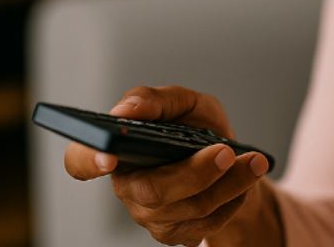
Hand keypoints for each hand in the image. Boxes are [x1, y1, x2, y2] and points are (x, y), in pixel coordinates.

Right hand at [63, 85, 270, 246]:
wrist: (231, 160)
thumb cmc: (197, 128)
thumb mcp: (185, 102)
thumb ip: (155, 99)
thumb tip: (127, 109)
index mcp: (117, 149)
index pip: (80, 161)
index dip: (87, 160)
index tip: (108, 155)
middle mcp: (127, 186)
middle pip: (150, 191)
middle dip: (193, 172)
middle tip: (225, 152)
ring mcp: (150, 215)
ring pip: (188, 208)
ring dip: (228, 183)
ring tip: (254, 161)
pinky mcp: (176, 234)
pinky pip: (207, 224)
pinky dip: (234, 197)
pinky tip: (245, 178)